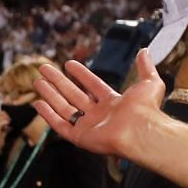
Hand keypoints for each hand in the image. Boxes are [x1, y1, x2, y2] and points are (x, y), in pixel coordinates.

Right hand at [32, 49, 166, 160]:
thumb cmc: (146, 108)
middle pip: (74, 95)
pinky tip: (37, 103)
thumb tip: (145, 50)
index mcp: (114, 103)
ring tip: (37, 81)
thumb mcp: (149, 82)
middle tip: (44, 68)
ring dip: (50, 94)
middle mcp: (100, 115)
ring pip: (64, 108)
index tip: (69, 63)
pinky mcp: (80, 137)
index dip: (81, 74)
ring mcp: (89, 126)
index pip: (93, 85)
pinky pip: (60, 125)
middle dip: (59, 81)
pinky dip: (48, 115)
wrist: (141, 130)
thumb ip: (145, 66)